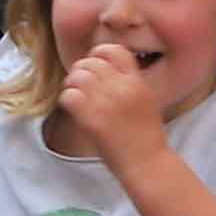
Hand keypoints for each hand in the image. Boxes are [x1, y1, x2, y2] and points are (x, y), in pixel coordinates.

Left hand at [54, 37, 168, 173]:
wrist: (148, 164)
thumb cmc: (147, 138)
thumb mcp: (147, 101)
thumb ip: (130, 83)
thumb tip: (108, 70)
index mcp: (137, 82)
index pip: (114, 51)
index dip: (99, 54)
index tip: (95, 66)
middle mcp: (122, 88)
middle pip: (90, 62)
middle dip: (81, 70)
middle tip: (80, 84)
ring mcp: (107, 103)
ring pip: (77, 76)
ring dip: (71, 84)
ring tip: (75, 95)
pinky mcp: (93, 120)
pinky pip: (69, 96)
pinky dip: (67, 100)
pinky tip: (73, 109)